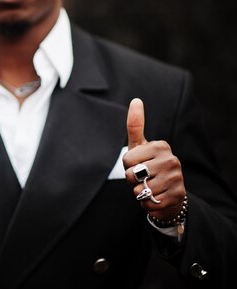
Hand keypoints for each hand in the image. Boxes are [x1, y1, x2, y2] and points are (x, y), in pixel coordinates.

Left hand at [123, 98, 186, 220]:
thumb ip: (135, 125)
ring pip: (140, 190)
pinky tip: (156, 197)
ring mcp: (177, 178)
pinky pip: (149, 203)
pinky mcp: (178, 195)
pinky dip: (147, 204)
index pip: (127, 159)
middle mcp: (172, 160)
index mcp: (161, 146)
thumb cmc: (148, 165)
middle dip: (132, 180)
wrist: (168, 192)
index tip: (138, 164)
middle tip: (144, 178)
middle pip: (132, 175)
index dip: (127, 166)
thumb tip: (136, 100)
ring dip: (140, 193)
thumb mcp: (139, 146)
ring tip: (149, 187)